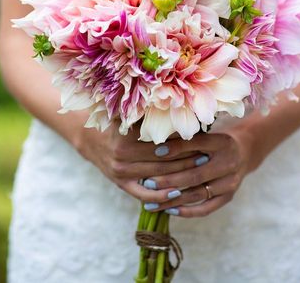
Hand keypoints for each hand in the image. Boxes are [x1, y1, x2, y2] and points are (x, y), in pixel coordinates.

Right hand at [72, 120, 203, 205]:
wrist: (91, 139)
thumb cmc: (116, 122)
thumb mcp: (128, 113)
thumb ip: (147, 111)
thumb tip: (177, 104)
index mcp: (127, 138)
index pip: (163, 143)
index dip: (184, 142)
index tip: (202, 140)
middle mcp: (123, 157)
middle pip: (163, 161)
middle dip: (187, 159)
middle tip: (207, 156)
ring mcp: (121, 173)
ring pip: (158, 177)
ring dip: (180, 176)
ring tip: (199, 173)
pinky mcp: (122, 185)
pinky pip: (144, 194)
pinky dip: (161, 196)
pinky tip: (178, 194)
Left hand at [141, 128, 254, 217]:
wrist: (243, 153)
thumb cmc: (214, 142)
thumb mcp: (205, 134)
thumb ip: (186, 139)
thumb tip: (156, 143)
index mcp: (222, 142)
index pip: (197, 144)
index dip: (176, 148)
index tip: (155, 152)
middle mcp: (228, 163)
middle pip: (195, 174)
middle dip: (169, 180)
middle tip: (148, 183)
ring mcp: (230, 182)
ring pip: (198, 194)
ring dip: (172, 200)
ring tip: (151, 203)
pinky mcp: (228, 197)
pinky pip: (206, 208)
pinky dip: (187, 211)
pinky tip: (169, 210)